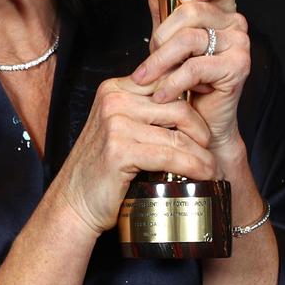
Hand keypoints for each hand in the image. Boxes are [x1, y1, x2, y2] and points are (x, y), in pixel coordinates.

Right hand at [58, 75, 215, 234]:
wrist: (74, 201)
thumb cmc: (100, 169)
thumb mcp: (118, 128)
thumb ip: (141, 112)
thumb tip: (187, 106)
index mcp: (114, 89)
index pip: (167, 83)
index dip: (192, 102)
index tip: (203, 125)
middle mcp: (113, 101)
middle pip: (178, 106)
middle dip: (201, 130)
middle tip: (208, 149)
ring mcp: (115, 124)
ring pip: (178, 134)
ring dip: (202, 154)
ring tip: (210, 167)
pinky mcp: (120, 150)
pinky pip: (171, 156)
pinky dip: (193, 167)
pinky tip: (203, 175)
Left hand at [131, 0, 250, 159]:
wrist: (198, 123)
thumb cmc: (182, 81)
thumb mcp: (168, 39)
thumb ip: (163, 8)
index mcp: (220, 9)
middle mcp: (234, 22)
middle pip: (191, 9)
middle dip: (161, 36)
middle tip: (150, 58)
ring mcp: (239, 43)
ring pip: (188, 38)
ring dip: (160, 62)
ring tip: (149, 79)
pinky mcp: (238, 66)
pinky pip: (195, 66)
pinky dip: (172, 82)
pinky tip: (162, 93)